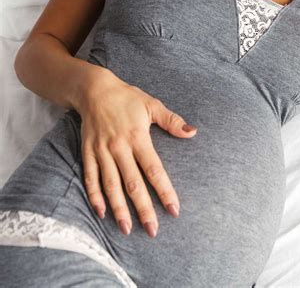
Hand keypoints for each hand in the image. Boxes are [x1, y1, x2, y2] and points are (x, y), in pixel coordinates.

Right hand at [78, 70, 197, 237]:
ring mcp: (102, 151)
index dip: (164, 191)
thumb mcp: (151, 105)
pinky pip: (90, 177)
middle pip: (133, 183)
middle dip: (143, 209)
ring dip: (119, 208)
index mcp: (138, 136)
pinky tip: (101, 212)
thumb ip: (172, 121)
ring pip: (111, 185)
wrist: (94, 89)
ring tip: (126, 228)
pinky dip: (94, 196)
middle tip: (152, 230)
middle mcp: (119, 147)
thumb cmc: (127, 98)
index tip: (174, 209)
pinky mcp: (88, 153)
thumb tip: (192, 132)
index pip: (154, 169)